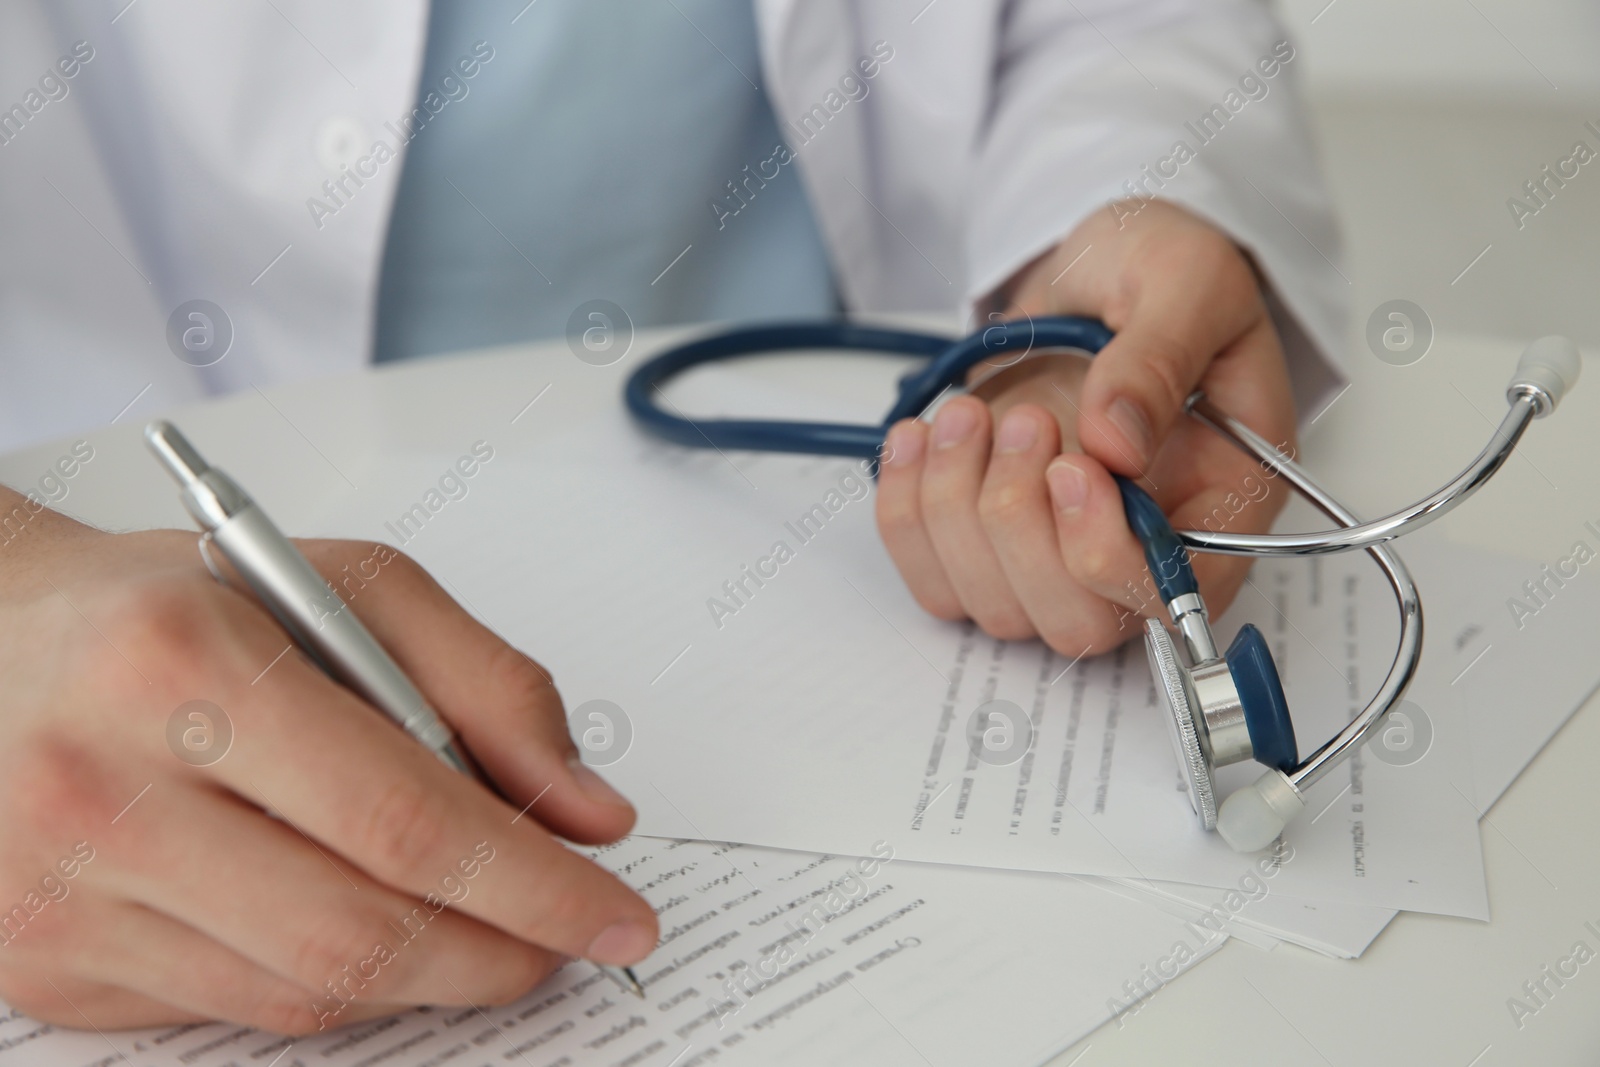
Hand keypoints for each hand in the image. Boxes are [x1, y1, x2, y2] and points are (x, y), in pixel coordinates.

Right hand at [0, 490, 656, 1033]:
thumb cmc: (180, 604)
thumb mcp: (350, 588)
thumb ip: (488, 687)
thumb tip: (589, 814)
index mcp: (180, 664)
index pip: (403, 819)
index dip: (534, 886)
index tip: (617, 912)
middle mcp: (98, 788)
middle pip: (358, 930)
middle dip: (499, 952)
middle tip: (570, 939)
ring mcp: (56, 895)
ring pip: (302, 990)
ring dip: (430, 977)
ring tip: (490, 934)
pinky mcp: (41, 967)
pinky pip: (234, 1010)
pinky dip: (334, 982)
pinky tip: (375, 932)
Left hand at [876, 199, 1297, 653]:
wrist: (1093, 271)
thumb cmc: (1163, 274)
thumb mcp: (1187, 280)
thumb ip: (1159, 356)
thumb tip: (1117, 443)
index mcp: (1224, 504)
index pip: (1178, 598)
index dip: (1111, 557)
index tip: (1071, 469)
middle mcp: (1143, 551)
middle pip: (1074, 622)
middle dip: (1021, 527)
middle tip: (1023, 421)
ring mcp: (1058, 558)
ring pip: (993, 606)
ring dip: (958, 507)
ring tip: (970, 412)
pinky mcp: (987, 544)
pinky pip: (930, 575)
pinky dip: (907, 512)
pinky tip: (920, 438)